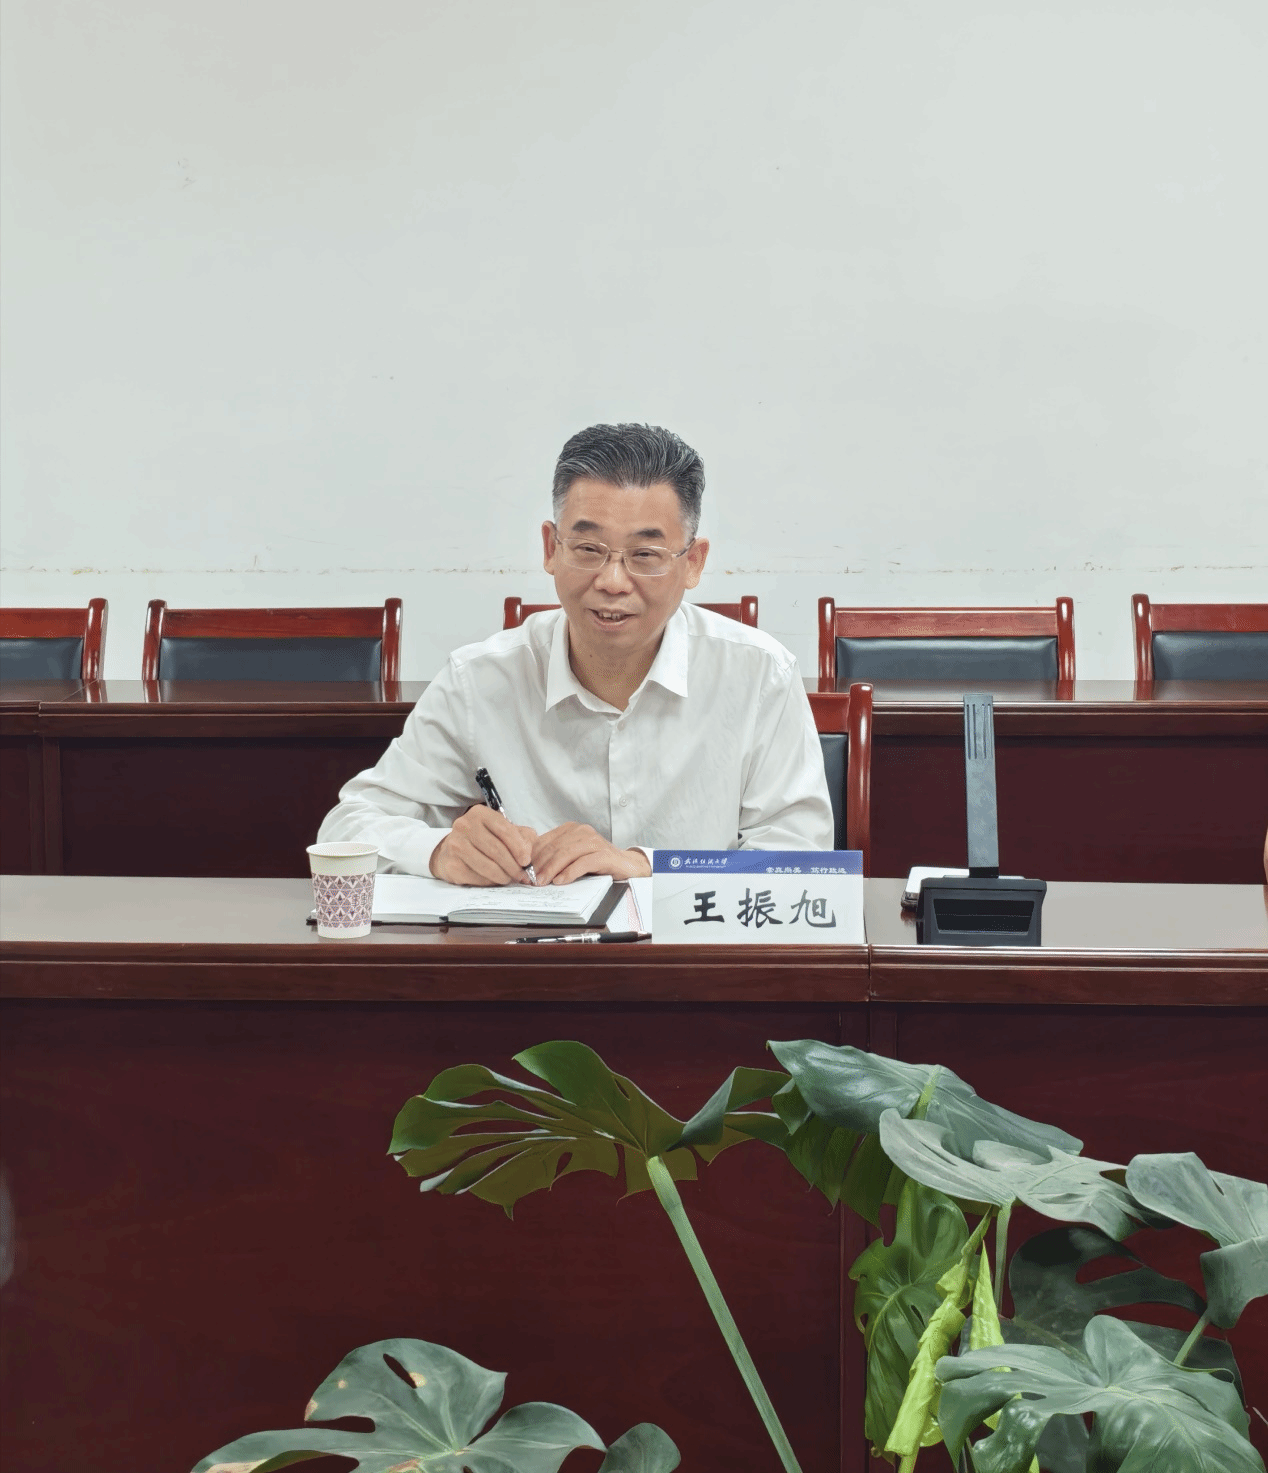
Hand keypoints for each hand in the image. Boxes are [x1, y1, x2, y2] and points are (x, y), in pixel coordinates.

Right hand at [430, 806, 538, 885]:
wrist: (452, 850)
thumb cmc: (483, 839)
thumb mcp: (503, 831)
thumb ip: (521, 837)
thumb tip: (528, 853)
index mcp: (480, 813)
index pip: (504, 830)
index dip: (519, 847)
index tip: (527, 861)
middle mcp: (464, 826)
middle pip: (496, 850)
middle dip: (513, 866)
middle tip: (521, 875)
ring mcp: (455, 845)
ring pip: (487, 866)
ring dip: (503, 876)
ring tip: (509, 878)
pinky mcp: (451, 864)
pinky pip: (476, 878)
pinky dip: (490, 882)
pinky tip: (493, 879)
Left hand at [531, 823, 651, 885]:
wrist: (626, 865)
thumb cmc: (597, 861)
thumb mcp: (573, 855)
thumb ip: (555, 856)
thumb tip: (531, 868)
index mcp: (571, 829)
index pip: (545, 841)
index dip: (533, 856)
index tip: (524, 870)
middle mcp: (582, 831)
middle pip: (554, 848)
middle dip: (540, 865)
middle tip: (531, 880)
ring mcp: (594, 842)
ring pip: (566, 854)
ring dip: (552, 869)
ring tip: (543, 882)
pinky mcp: (604, 854)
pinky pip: (583, 863)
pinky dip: (570, 872)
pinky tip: (561, 881)